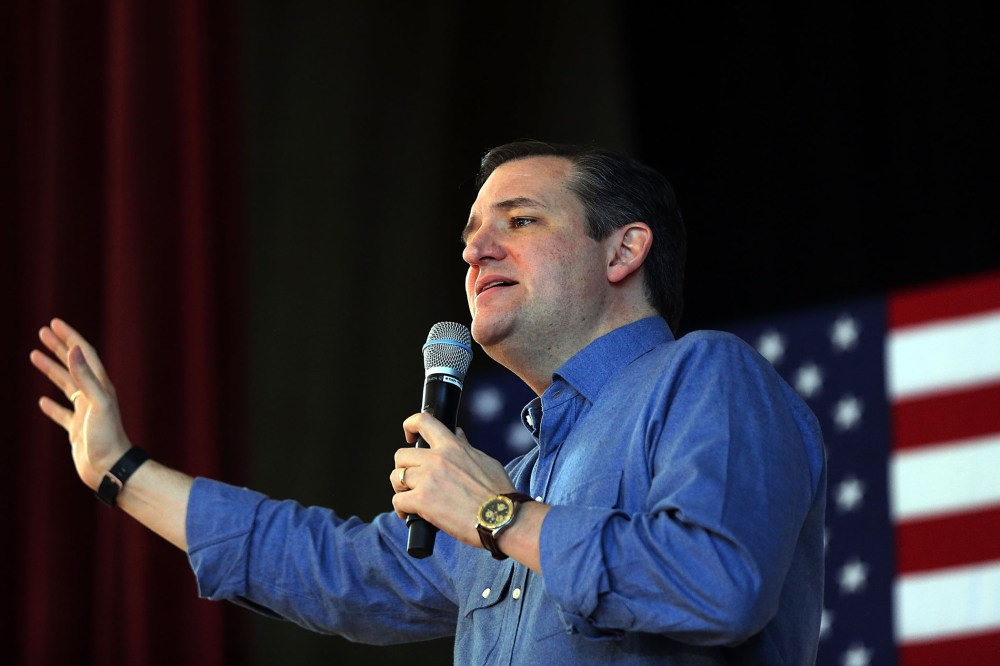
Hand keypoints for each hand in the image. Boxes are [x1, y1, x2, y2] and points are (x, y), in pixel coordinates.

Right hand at [29, 318, 131, 489]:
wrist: (110, 469)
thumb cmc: (106, 437)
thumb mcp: (97, 403)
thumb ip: (86, 377)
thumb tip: (74, 350)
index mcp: (101, 386)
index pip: (84, 354)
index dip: (70, 338)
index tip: (54, 323)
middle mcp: (94, 395)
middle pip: (74, 365)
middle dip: (58, 347)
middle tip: (42, 332)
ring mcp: (85, 412)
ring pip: (65, 385)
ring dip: (51, 370)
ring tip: (34, 356)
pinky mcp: (77, 429)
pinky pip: (62, 413)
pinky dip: (52, 406)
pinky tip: (42, 402)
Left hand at [391, 413, 514, 548]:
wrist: (502, 517)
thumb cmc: (499, 493)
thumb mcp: (484, 460)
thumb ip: (465, 447)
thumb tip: (458, 435)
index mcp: (453, 446)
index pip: (424, 422)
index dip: (411, 425)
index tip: (410, 436)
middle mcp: (437, 459)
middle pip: (401, 455)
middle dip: (403, 468)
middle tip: (411, 480)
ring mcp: (427, 479)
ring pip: (396, 477)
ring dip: (401, 488)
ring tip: (410, 498)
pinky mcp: (421, 500)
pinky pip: (398, 500)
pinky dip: (401, 509)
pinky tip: (410, 515)